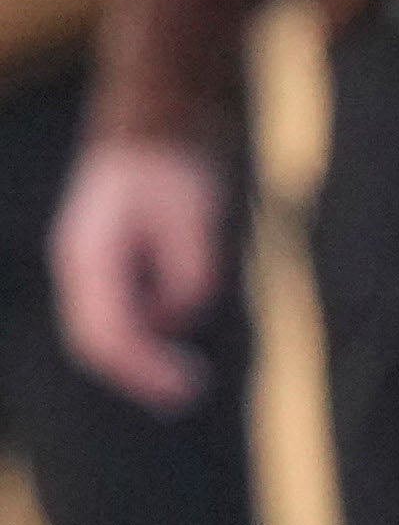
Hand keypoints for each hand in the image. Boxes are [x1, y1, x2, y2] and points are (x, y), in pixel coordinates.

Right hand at [52, 140, 229, 411]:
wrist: (152, 131)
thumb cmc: (172, 166)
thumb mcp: (192, 210)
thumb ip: (187, 263)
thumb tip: (179, 313)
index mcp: (89, 256)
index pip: (106, 331)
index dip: (142, 367)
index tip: (181, 387)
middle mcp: (81, 268)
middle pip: (98, 340)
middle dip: (141, 371)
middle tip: (189, 393)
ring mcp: (89, 270)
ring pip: (111, 330)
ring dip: (148, 352)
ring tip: (188, 374)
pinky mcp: (108, 271)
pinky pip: (126, 314)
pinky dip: (153, 330)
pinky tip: (178, 335)